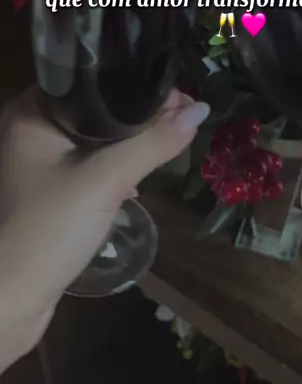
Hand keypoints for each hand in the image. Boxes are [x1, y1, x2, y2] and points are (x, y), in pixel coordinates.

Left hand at [0, 86, 209, 370]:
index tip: (181, 95)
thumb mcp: (106, 181)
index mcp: (32, 113)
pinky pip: (89, 165)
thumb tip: (201, 110)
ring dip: (130, 143)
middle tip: (185, 119)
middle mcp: (31, 130)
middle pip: (97, 109)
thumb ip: (153, 144)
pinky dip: (115, 167)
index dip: (137, 83)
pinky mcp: (48, 192)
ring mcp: (38, 163)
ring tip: (170, 143)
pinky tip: (136, 182)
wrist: (10, 301)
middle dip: (140, 115)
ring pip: (96, 139)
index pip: (92, 81)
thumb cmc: (49, 229)